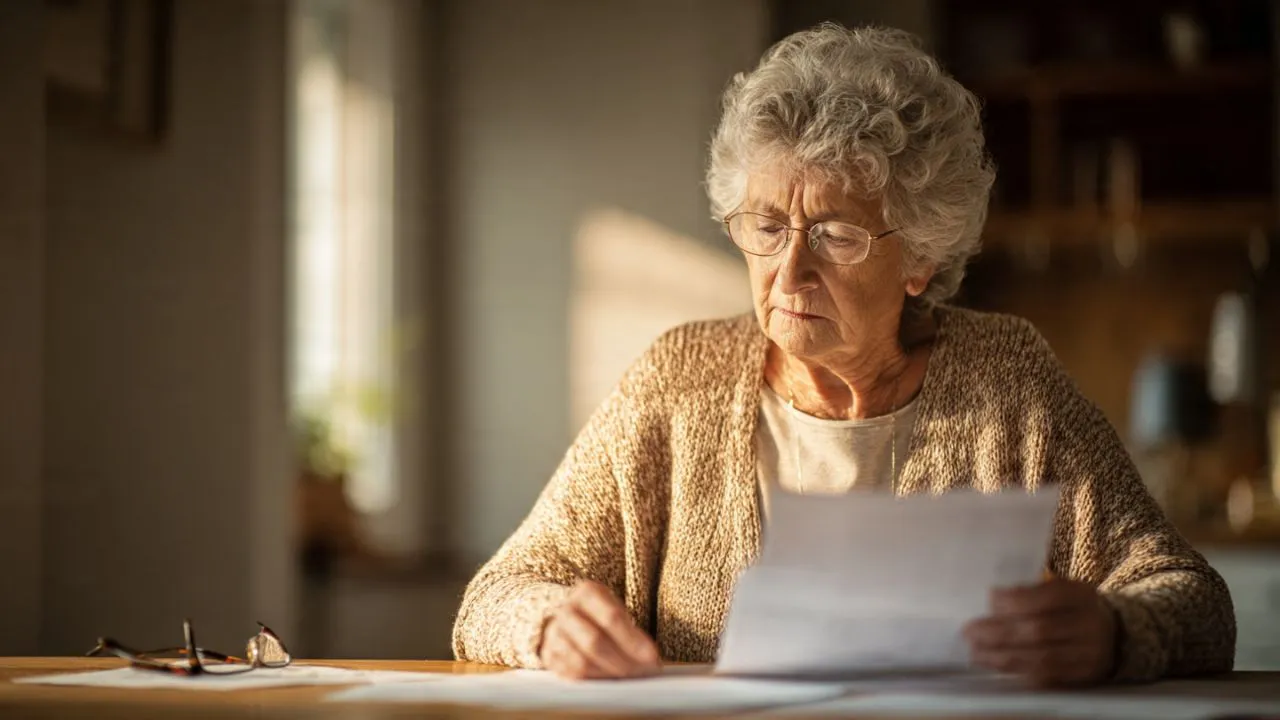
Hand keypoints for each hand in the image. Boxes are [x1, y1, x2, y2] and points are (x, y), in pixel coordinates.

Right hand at [539, 579, 660, 678]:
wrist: (569, 617)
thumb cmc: (600, 615)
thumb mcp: (616, 610)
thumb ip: (632, 631)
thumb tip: (650, 660)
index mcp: (587, 593)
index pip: (612, 617)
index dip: (633, 641)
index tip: (652, 657)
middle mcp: (566, 611)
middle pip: (594, 641)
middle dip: (622, 662)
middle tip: (641, 673)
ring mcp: (554, 634)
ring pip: (581, 662)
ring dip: (608, 674)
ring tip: (628, 677)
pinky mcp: (549, 656)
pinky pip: (571, 675)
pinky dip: (594, 681)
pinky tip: (609, 680)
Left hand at [963, 578, 1118, 686]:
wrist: (1114, 635)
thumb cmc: (1073, 607)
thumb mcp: (1060, 589)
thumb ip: (1031, 593)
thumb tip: (993, 600)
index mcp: (1081, 595)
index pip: (1046, 597)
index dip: (1014, 601)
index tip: (988, 600)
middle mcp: (1088, 624)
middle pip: (1039, 630)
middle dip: (998, 632)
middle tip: (970, 632)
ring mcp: (1088, 654)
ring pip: (1040, 658)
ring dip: (1001, 656)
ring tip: (976, 652)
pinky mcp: (1083, 676)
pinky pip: (1047, 677)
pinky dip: (1018, 671)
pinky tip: (997, 666)